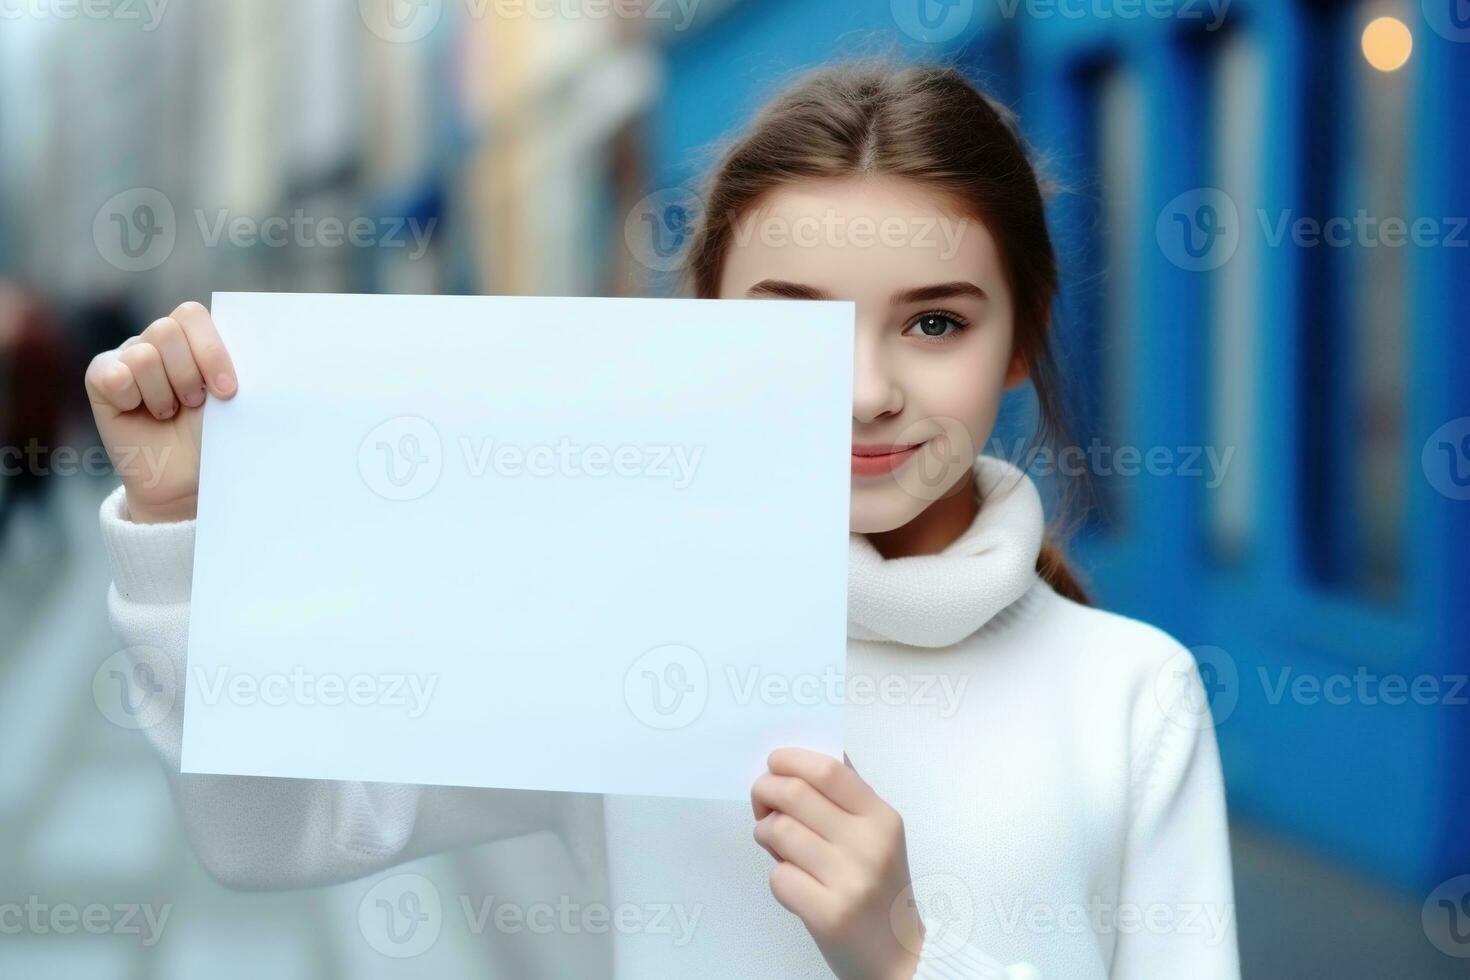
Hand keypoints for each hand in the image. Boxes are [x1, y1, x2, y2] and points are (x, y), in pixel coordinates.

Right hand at [84, 301, 237, 522]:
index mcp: (192, 337)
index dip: (210, 350)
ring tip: (168, 412)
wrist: (185, 479)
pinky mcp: (101, 378)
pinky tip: (138, 413)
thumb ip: (233, 366)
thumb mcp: (231, 400)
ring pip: (143, 355)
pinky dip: (132, 399)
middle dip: (187, 374)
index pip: (191, 315)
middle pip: (166, 329)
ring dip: (163, 393)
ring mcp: (126, 356)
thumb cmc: (213, 436)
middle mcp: (156, 340)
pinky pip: (114, 375)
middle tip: (194, 404)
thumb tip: (254, 345)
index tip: (227, 390)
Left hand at [752, 748, 924, 979]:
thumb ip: (847, 800)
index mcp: (882, 818)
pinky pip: (779, 877)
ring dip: (765, 834)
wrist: (899, 957)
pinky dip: (778, 877)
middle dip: (765, 791)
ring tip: (775, 844)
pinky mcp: (828, 914)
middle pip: (795, 794)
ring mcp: (849, 880)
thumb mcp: (880, 837)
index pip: (828, 771)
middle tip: (761, 803)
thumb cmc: (880, 889)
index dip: (791, 761)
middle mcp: (869, 845)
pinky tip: (794, 883)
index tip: (774, 765)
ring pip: (779, 832)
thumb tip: (803, 762)